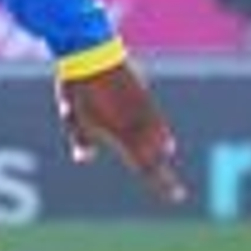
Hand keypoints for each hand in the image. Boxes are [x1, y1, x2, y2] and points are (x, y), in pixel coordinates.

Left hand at [56, 61, 185, 203]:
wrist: (92, 55)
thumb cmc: (79, 88)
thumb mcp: (72, 117)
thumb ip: (81, 139)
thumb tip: (82, 158)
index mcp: (123, 136)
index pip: (148, 168)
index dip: (164, 184)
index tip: (178, 196)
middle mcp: (139, 126)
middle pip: (157, 155)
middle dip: (158, 167)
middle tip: (162, 180)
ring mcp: (145, 109)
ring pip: (161, 136)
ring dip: (159, 146)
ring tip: (160, 152)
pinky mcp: (145, 94)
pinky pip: (157, 118)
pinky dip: (158, 128)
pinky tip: (156, 130)